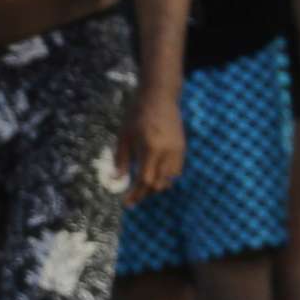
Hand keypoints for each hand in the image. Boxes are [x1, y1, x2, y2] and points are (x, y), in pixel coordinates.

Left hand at [118, 86, 185, 205]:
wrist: (159, 97)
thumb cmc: (137, 115)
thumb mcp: (123, 136)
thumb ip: (121, 159)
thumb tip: (116, 180)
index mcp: (150, 148)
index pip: (145, 180)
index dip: (136, 194)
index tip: (126, 203)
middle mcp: (167, 151)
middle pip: (158, 183)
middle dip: (144, 193)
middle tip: (132, 198)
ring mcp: (178, 150)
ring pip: (169, 179)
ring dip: (156, 186)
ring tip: (141, 187)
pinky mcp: (182, 147)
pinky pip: (176, 170)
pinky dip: (165, 177)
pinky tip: (153, 175)